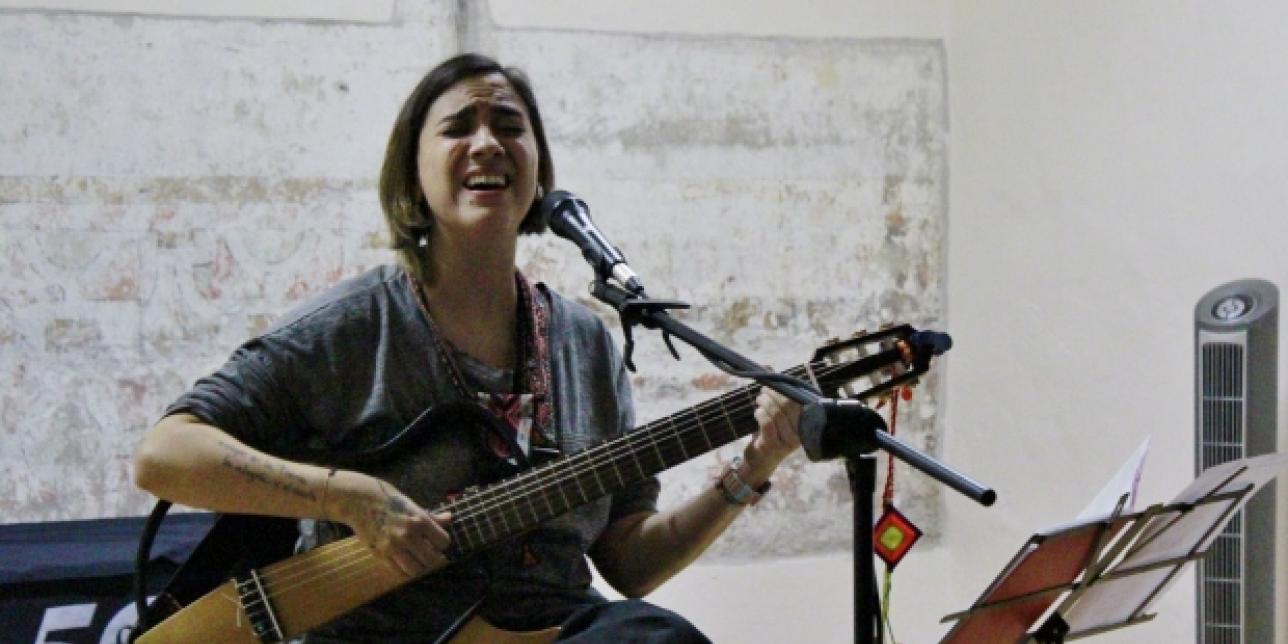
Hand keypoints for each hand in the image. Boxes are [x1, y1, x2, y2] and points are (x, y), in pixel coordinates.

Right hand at [328, 471, 452, 578]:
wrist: (362, 502)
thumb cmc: (390, 501)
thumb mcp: (413, 505)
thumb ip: (432, 517)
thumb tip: (450, 518)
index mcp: (420, 520)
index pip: (443, 542)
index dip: (443, 543)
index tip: (438, 542)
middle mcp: (408, 534)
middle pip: (432, 559)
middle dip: (435, 559)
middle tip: (431, 555)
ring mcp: (394, 546)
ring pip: (417, 570)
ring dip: (421, 568)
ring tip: (419, 561)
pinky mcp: (381, 554)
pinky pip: (399, 573)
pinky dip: (406, 572)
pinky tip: (407, 564)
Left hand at [748, 388, 801, 471]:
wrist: (761, 461)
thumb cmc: (772, 434)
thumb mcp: (778, 414)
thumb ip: (777, 392)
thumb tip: (768, 367)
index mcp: (807, 424)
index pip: (800, 401)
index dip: (787, 390)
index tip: (776, 383)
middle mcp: (801, 434)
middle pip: (788, 405)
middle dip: (774, 393)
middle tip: (764, 390)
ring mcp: (788, 441)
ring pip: (776, 412)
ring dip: (765, 402)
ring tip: (760, 399)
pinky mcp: (774, 445)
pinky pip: (767, 422)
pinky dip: (760, 413)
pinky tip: (757, 412)